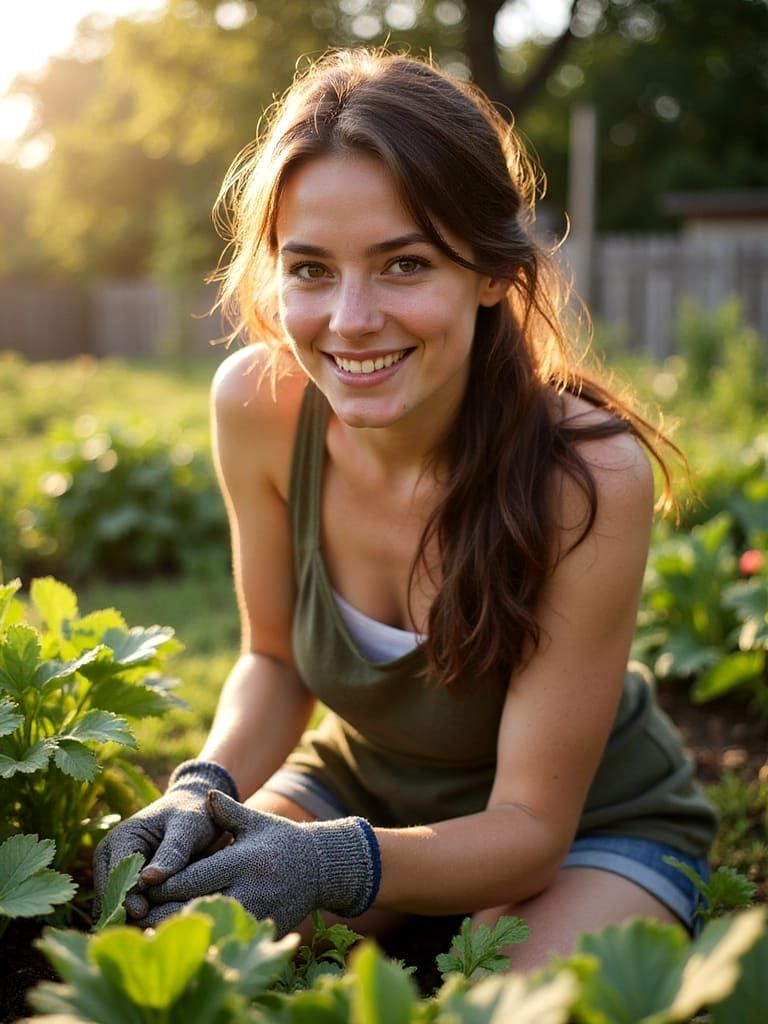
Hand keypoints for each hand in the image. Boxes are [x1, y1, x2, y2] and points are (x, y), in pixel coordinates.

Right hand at [93, 760, 238, 919]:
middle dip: (128, 914)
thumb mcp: (188, 828)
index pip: (116, 877)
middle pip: (110, 898)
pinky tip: (157, 928)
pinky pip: (126, 914)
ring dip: (132, 922)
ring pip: (115, 910)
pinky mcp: (124, 890)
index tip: (143, 912)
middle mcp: (110, 859)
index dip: (127, 896)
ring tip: (155, 931)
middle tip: (149, 930)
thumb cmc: (195, 815)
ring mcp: (114, 876)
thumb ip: (172, 852)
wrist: (197, 812)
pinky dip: (139, 922)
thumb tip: (149, 880)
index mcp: (121, 840)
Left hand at [142, 790, 380, 935]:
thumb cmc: (283, 839)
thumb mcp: (256, 821)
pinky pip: (224, 939)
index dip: (164, 885)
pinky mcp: (261, 930)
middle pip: (195, 908)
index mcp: (243, 861)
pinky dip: (201, 940)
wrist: (321, 868)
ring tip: (148, 931)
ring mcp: (256, 914)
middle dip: (163, 913)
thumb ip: (228, 810)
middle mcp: (249, 890)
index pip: (193, 878)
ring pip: (207, 929)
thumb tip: (206, 793)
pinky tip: (180, 938)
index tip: (141, 887)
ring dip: (178, 931)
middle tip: (134, 914)